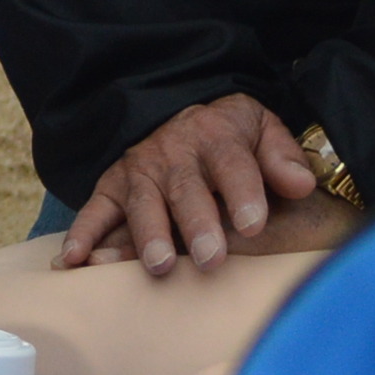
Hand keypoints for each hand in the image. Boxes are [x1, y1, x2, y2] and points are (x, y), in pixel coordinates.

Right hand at [60, 94, 336, 277]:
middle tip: (211, 259)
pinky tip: (74, 261)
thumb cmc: (229, 135)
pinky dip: (83, 235)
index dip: (243, 193)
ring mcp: (139, 171)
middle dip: (197, 224)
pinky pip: (94, 210)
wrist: (173, 109)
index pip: (232, 163)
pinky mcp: (112, 187)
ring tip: (160, 265)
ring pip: (142, 203)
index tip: (254, 224)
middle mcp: (173, 154)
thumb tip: (300, 184)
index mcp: (217, 137)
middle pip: (186, 189)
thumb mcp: (261, 128)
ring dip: (148, 234)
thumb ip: (282, 156)